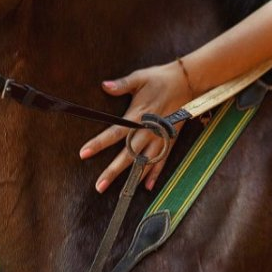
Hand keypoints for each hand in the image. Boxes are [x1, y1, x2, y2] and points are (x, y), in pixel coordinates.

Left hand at [79, 61, 192, 192]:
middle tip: (99, 186)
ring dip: (132, 177)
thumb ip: (121, 85)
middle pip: (128, 154)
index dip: (99, 143)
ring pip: (144, 162)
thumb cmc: (160, 78)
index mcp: (138, 115)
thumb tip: (104, 86)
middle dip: (113, 171)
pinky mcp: (169, 139)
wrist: (187, 82)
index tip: (84, 153)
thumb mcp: (139, 78)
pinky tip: (147, 186)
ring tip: (122, 192)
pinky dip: (155, 173)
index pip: (115, 132)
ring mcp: (160, 137)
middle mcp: (148, 130)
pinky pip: (162, 160)